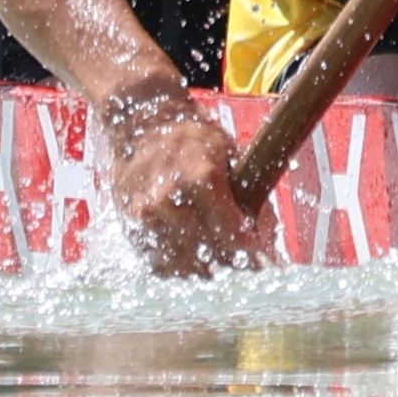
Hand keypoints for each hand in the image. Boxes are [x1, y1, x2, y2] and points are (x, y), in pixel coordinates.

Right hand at [102, 86, 264, 276]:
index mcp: (201, 178)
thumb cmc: (194, 138)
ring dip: (208, 273)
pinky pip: (161, 266)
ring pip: (184, 267)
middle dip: (233, 268)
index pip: (233, 236)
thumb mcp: (230, 154)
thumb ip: (248, 195)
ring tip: (224, 269)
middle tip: (248, 272)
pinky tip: (195, 262)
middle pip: (210, 257)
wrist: (139, 123)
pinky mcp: (131, 229)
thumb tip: (266, 238)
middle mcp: (169, 200)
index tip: (265, 267)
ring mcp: (146, 217)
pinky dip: (181, 270)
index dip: (253, 257)